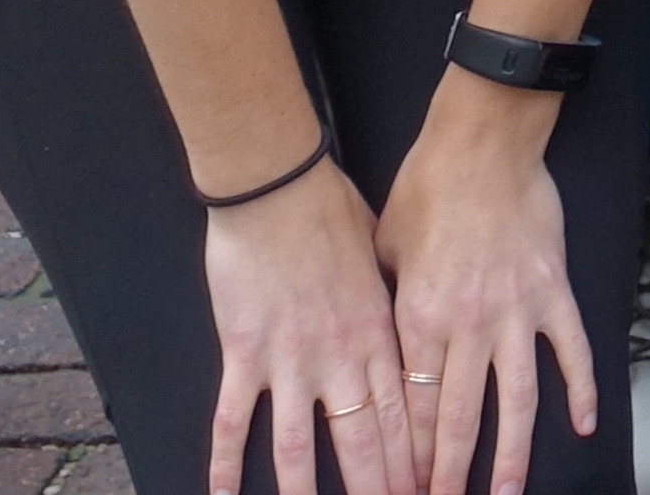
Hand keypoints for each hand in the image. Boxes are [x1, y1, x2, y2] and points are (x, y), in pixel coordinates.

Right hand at [202, 152, 412, 494]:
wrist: (277, 185)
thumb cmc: (330, 209)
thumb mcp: (380, 256)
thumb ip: (390, 302)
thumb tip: (408, 323)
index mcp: (378, 332)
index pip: (403, 413)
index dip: (412, 458)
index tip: (423, 490)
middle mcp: (339, 356)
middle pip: (362, 440)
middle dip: (377, 487)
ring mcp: (289, 360)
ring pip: (299, 447)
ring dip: (306, 494)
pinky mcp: (243, 353)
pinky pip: (234, 421)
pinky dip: (226, 464)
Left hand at [376, 82, 585, 494]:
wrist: (483, 142)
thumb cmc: (427, 188)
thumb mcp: (384, 249)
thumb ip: (385, 301)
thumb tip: (374, 340)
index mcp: (419, 318)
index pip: (414, 407)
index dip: (409, 455)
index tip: (406, 489)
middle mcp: (467, 325)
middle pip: (460, 417)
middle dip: (451, 472)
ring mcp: (515, 311)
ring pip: (517, 399)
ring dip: (513, 453)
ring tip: (508, 493)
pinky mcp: (552, 291)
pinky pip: (571, 350)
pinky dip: (581, 389)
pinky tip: (585, 424)